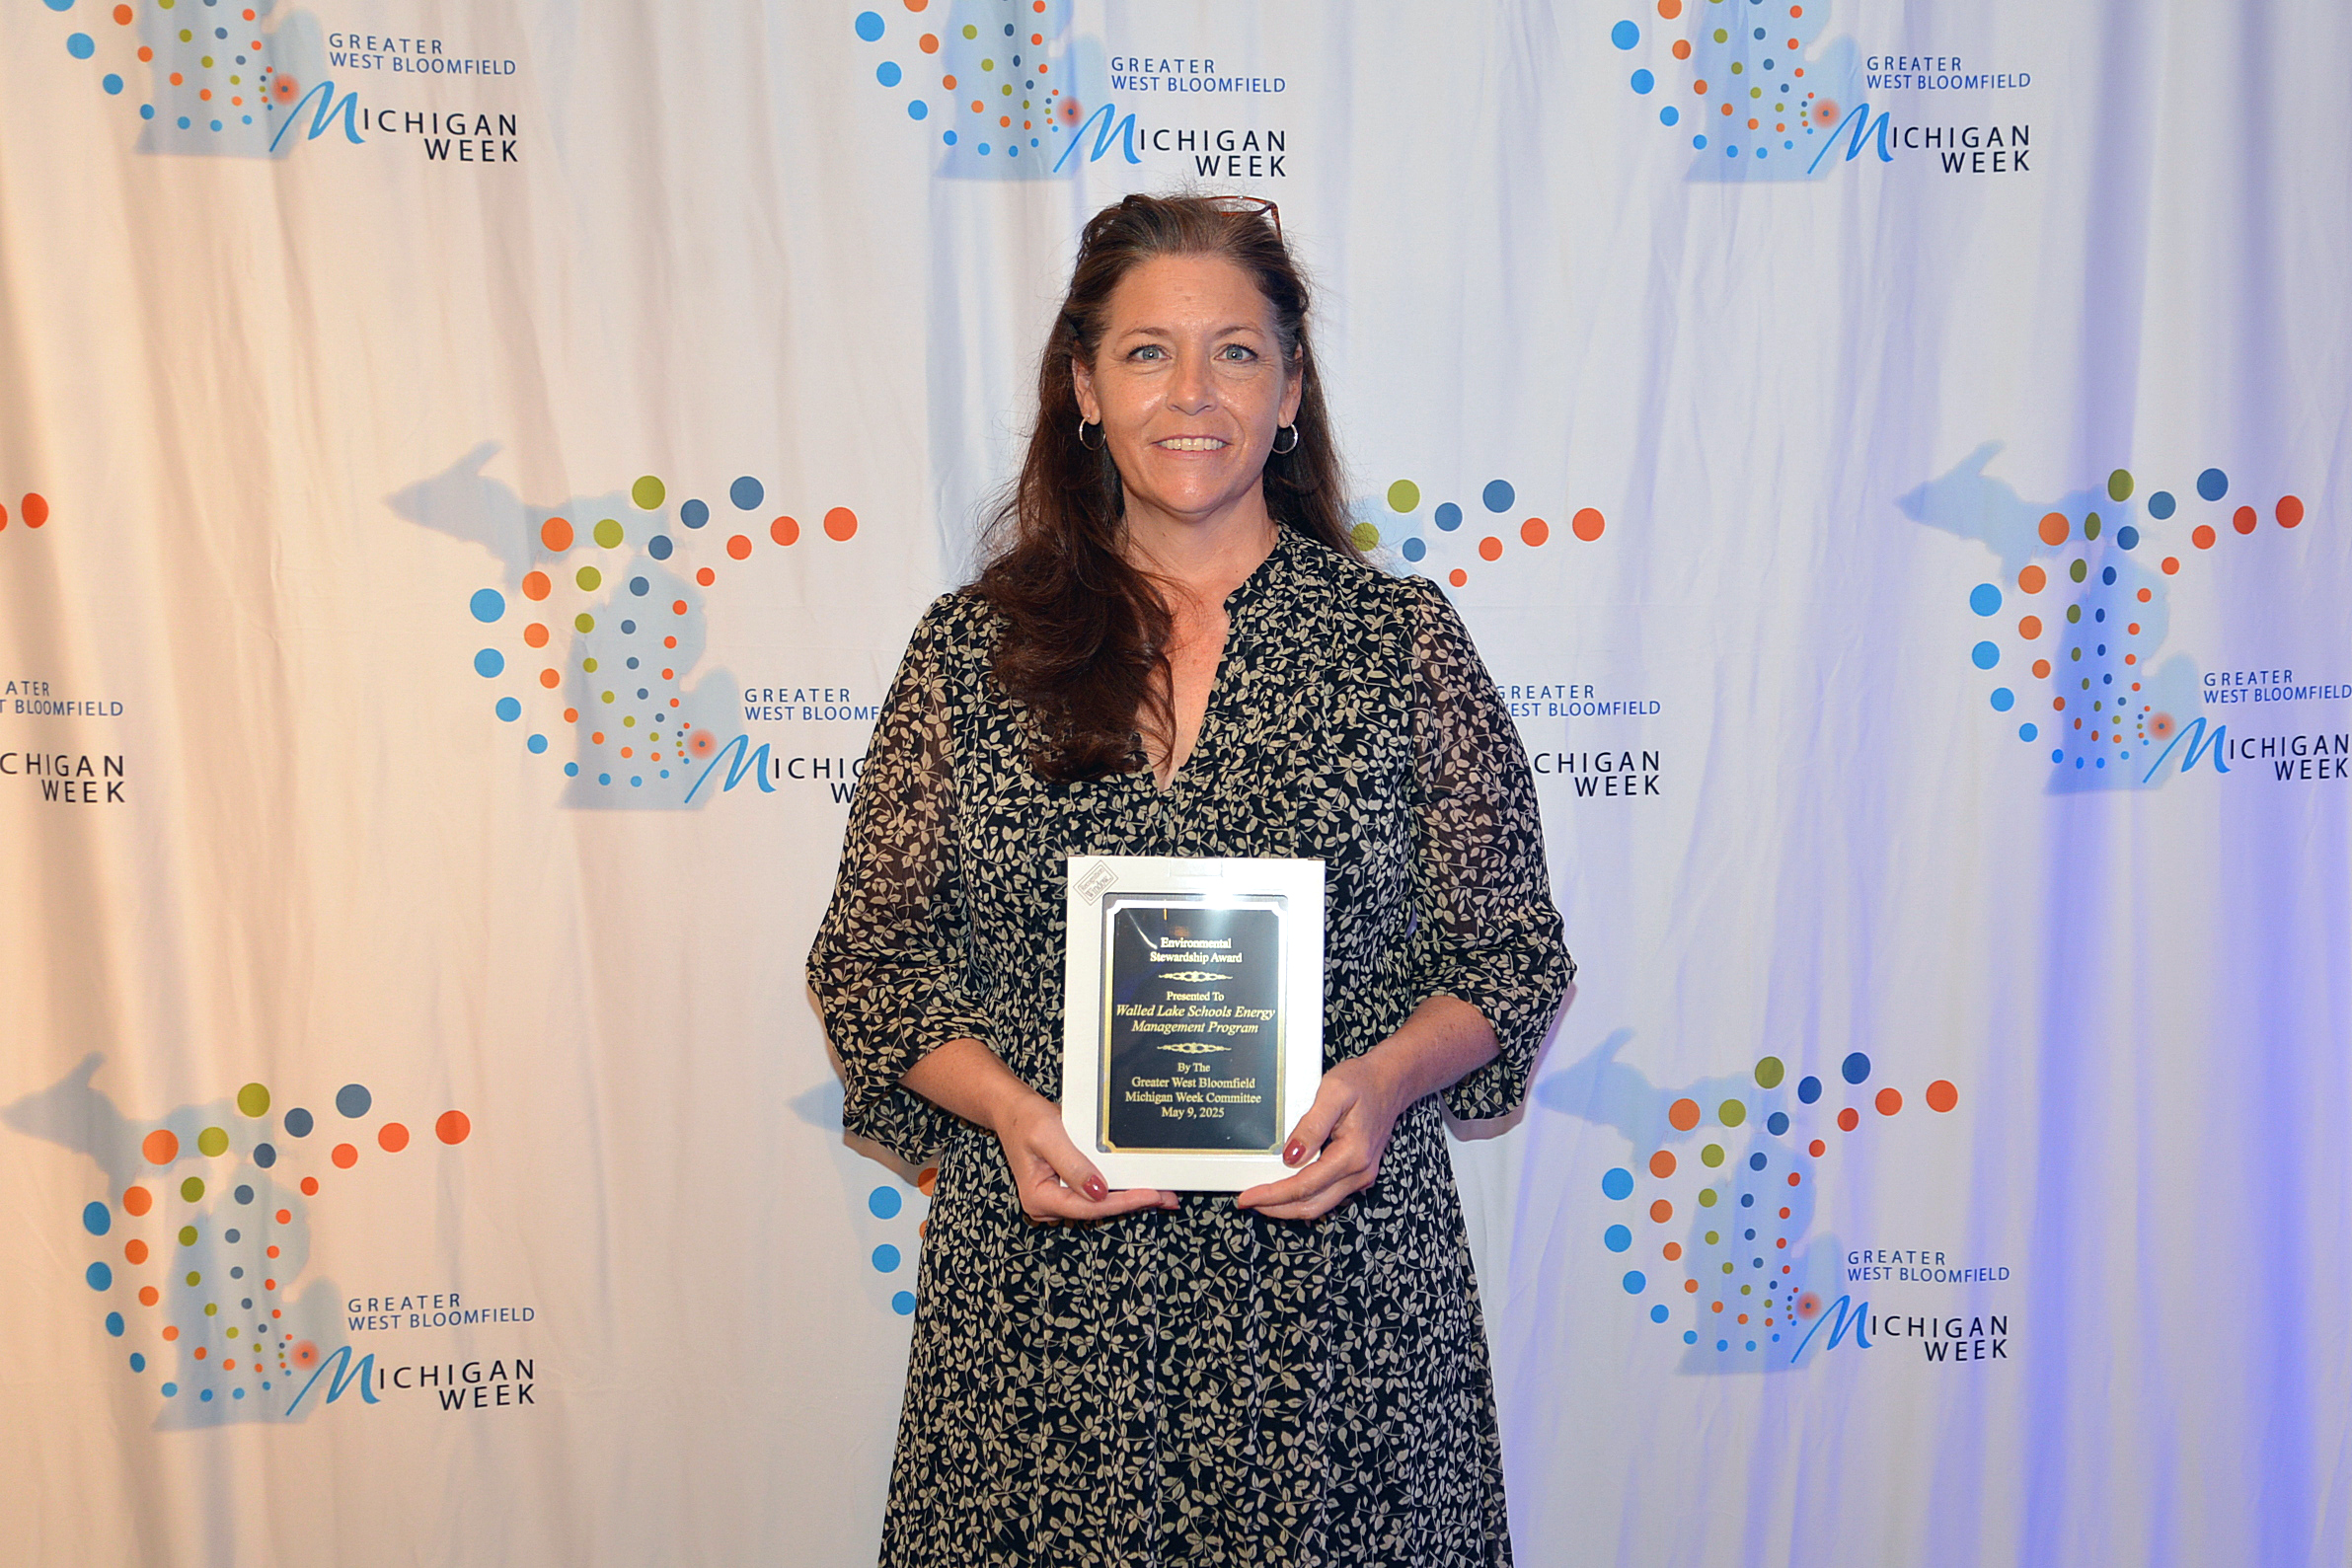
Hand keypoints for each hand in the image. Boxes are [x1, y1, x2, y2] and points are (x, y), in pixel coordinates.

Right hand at [992, 1088, 1176, 1225]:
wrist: (1011, 1108)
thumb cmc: (1025, 1118)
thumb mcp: (1049, 1136)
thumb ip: (1073, 1165)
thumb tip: (1099, 1192)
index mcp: (1039, 1198)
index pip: (1087, 1208)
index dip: (1121, 1202)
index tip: (1150, 1194)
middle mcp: (1048, 1204)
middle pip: (1098, 1210)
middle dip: (1133, 1203)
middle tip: (1168, 1197)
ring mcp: (1059, 1198)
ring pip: (1100, 1204)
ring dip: (1130, 1197)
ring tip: (1164, 1194)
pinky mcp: (1068, 1188)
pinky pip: (1097, 1192)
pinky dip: (1119, 1188)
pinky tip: (1141, 1186)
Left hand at [1235, 1055, 1402, 1220]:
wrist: (1391, 1080)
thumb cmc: (1364, 1081)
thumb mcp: (1333, 1092)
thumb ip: (1311, 1126)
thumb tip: (1290, 1157)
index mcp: (1353, 1155)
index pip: (1305, 1186)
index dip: (1273, 1195)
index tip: (1248, 1197)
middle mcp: (1359, 1172)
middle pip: (1312, 1205)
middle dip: (1277, 1208)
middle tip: (1248, 1201)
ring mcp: (1360, 1176)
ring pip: (1320, 1204)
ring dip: (1289, 1206)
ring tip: (1262, 1197)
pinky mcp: (1357, 1173)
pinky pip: (1327, 1194)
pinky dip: (1303, 1197)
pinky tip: (1285, 1188)